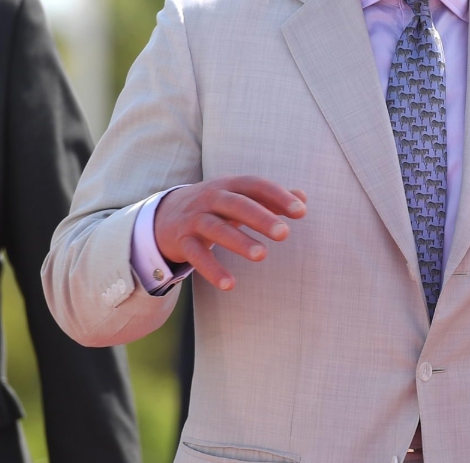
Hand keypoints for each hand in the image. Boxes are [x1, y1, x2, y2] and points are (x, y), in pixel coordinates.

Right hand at [154, 175, 306, 290]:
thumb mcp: (239, 197)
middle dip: (260, 217)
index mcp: (229, 185)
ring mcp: (195, 220)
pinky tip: (230, 284)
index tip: (301, 211)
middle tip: (284, 234)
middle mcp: (211, 199)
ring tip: (261, 255)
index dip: (277, 196)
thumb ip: (269, 198)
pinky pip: (197, 256)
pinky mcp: (184, 242)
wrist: (166, 215)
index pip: (255, 185)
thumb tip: (303, 198)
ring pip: (216, 229)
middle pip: (236, 204)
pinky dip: (212, 269)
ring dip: (238, 241)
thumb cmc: (215, 206)